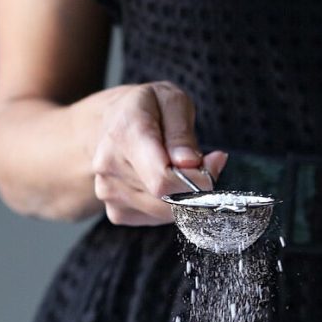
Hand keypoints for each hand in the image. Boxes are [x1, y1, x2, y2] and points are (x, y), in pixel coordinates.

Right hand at [91, 82, 227, 225]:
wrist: (113, 122)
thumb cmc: (147, 109)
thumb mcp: (172, 101)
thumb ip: (182, 132)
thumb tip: (190, 163)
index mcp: (124, 134)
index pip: (163, 180)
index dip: (196, 180)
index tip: (212, 164)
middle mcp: (110, 167)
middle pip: (166, 199)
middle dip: (193, 186)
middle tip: (198, 163)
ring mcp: (109, 193)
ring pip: (164, 213)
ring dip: (182, 196)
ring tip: (177, 169)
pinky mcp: (116, 211)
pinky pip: (155, 219)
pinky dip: (168, 206)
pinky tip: (162, 182)